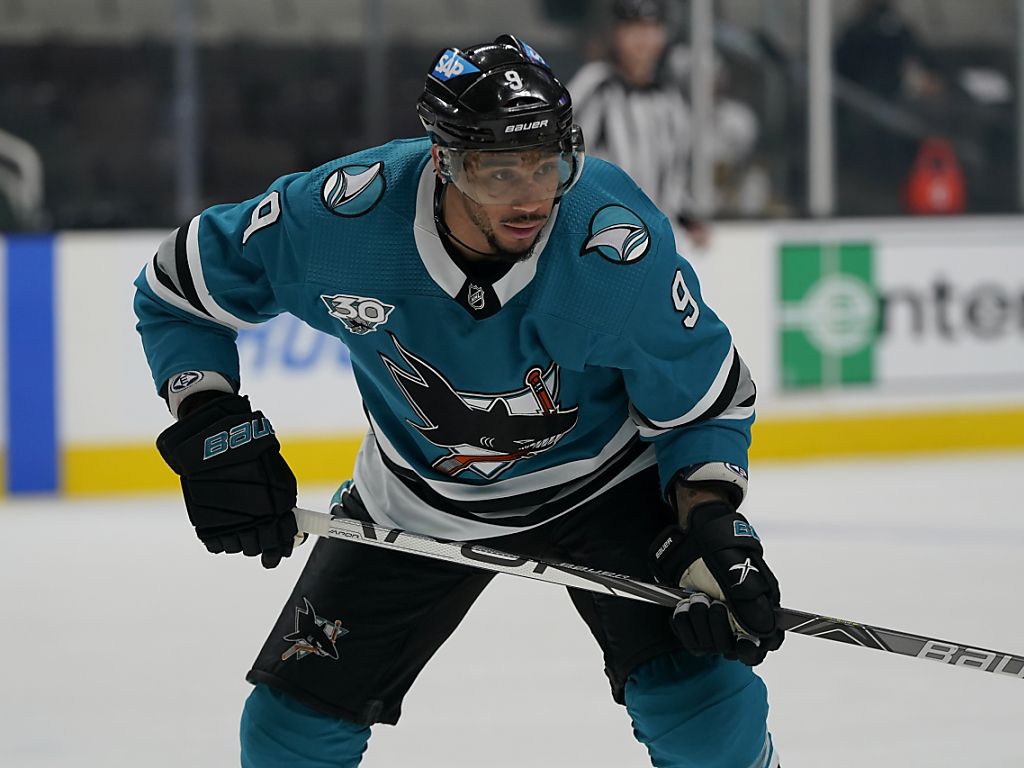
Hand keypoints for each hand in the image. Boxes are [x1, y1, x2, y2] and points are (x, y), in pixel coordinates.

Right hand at [157, 393, 297, 567]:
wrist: (208, 434)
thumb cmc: (245, 445)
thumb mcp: (272, 464)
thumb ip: (282, 494)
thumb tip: (290, 519)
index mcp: (275, 501)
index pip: (282, 537)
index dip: (282, 546)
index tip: (281, 549)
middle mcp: (252, 515)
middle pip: (259, 546)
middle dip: (263, 545)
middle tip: (261, 539)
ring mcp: (226, 520)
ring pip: (238, 547)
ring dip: (242, 541)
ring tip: (241, 526)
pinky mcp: (203, 522)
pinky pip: (216, 544)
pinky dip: (222, 538)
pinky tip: (225, 523)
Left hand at [650, 501, 783, 664]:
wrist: (692, 540)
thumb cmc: (721, 551)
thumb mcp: (740, 573)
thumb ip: (752, 603)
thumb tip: (764, 630)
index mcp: (758, 611)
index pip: (763, 646)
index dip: (753, 650)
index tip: (742, 642)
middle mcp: (738, 622)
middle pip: (733, 650)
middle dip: (719, 628)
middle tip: (713, 604)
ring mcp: (716, 623)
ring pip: (709, 646)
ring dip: (699, 621)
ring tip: (697, 598)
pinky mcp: (696, 623)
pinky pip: (689, 639)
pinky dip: (683, 622)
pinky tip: (684, 605)